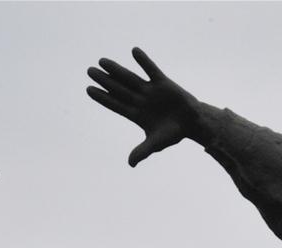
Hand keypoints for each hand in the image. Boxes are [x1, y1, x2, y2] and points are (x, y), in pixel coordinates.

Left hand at [87, 47, 199, 166]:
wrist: (192, 123)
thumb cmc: (173, 134)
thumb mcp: (156, 143)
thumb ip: (143, 151)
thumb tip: (130, 164)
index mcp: (136, 114)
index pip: (115, 104)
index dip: (102, 97)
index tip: (89, 89)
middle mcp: (140, 100)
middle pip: (118, 89)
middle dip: (104, 80)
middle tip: (89, 71)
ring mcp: (150, 90)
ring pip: (130, 78)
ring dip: (116, 70)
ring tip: (102, 61)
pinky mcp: (163, 82)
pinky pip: (151, 69)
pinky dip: (144, 61)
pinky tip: (134, 51)